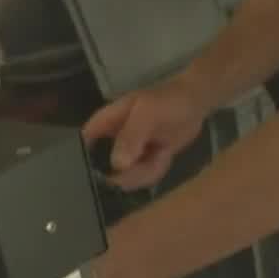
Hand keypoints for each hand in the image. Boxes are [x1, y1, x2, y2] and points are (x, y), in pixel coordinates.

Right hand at [82, 77, 209, 189]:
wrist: (195, 103)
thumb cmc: (167, 100)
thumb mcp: (148, 113)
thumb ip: (131, 136)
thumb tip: (117, 165)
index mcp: (104, 124)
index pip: (83, 146)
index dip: (85, 163)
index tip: (99, 177)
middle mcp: (111, 141)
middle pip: (103, 169)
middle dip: (124, 174)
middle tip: (147, 162)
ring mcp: (127, 154)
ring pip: (124, 177)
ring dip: (145, 172)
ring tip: (161, 153)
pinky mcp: (143, 162)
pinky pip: (142, 177)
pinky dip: (156, 170)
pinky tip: (164, 156)